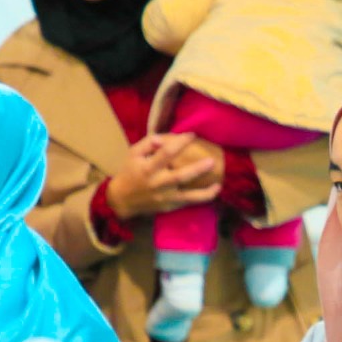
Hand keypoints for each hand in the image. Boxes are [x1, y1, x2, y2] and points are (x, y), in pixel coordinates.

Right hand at [107, 133, 221, 219]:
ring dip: (204, 192)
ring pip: (188, 196)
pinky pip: (188, 202)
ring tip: (219, 184)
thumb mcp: (133, 154)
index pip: (165, 154)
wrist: (122, 200)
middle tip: (211, 161)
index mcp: (148, 168)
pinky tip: (214, 190)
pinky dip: (202, 198)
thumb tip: (163, 138)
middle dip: (196, 169)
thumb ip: (148, 143)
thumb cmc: (130, 172)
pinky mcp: (170, 206)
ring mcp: (165, 197)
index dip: (179, 143)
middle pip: (179, 176)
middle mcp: (158, 184)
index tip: (191, 135)